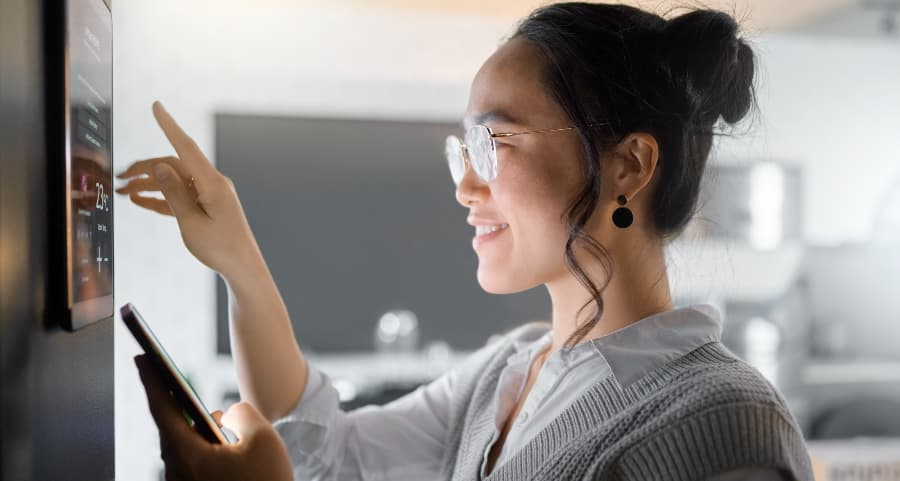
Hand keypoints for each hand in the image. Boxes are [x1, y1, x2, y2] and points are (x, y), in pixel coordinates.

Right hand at [115, 101, 262, 278]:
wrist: (242, 267)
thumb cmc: (221, 248)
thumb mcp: (191, 222)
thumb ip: (174, 193)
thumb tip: (161, 165)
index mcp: (212, 183)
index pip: (186, 147)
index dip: (169, 126)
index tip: (156, 106)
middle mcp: (212, 183)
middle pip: (173, 166)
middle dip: (145, 169)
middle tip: (119, 178)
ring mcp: (210, 194)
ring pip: (174, 180)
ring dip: (149, 184)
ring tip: (123, 192)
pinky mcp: (206, 205)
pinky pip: (180, 196)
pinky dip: (161, 197)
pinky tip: (140, 200)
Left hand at [135, 355, 292, 480]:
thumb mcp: (263, 437)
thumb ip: (241, 412)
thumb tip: (227, 414)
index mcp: (189, 456)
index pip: (163, 408)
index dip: (152, 379)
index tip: (141, 357)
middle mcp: (180, 472)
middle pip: (171, 427)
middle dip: (171, 399)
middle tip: (160, 373)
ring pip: (185, 445)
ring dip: (193, 425)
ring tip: (197, 406)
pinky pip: (195, 460)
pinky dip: (202, 444)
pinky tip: (217, 438)